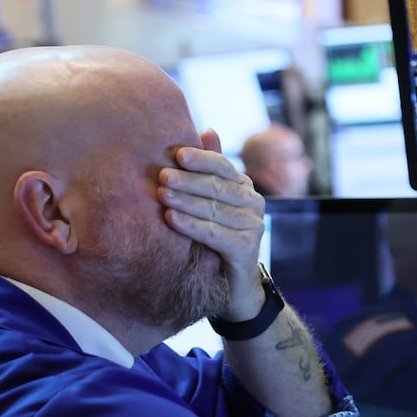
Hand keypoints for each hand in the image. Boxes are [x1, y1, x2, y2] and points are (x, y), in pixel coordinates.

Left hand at [158, 128, 266, 318]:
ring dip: (187, 201)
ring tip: (162, 196)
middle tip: (162, 176)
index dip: (201, 159)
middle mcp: (254, 203)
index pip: (224, 166)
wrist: (230, 286)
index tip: (176, 154)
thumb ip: (209, 170)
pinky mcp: (247, 248)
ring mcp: (254, 226)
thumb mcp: (210, 202)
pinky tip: (172, 220)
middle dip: (189, 181)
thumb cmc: (214, 238)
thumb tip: (208, 130)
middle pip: (219, 186)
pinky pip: (216, 233)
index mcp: (244, 187)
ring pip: (216, 209)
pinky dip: (193, 226)